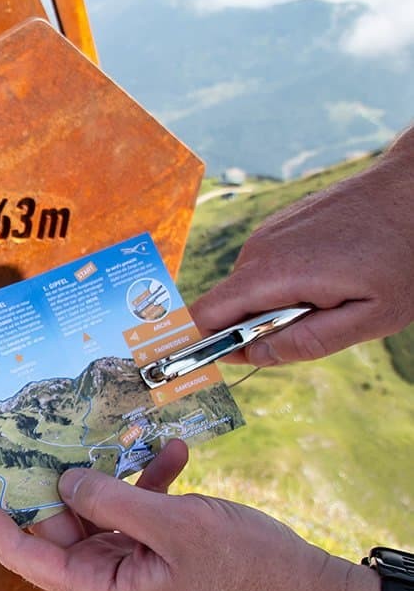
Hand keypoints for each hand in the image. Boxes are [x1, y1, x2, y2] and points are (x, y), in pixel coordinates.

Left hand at [0, 440, 378, 590]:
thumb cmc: (248, 575)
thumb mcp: (176, 529)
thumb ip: (113, 501)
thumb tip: (65, 479)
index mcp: (99, 588)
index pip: (20, 549)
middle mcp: (107, 576)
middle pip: (56, 521)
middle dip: (50, 473)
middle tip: (35, 424)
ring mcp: (135, 561)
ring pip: (99, 505)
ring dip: (112, 468)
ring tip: (123, 431)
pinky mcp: (164, 547)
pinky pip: (140, 506)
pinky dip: (151, 477)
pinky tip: (174, 449)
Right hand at [189, 127, 413, 365]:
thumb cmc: (404, 254)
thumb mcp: (372, 317)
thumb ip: (309, 343)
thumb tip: (254, 354)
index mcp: (273, 276)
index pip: (205, 316)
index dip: (196, 345)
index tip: (198, 365)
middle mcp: (258, 251)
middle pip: (229, 307)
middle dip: (255, 328)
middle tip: (314, 325)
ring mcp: (267, 233)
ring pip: (251, 288)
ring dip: (277, 304)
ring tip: (332, 294)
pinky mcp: (278, 224)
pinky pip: (266, 267)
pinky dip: (287, 281)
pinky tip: (330, 272)